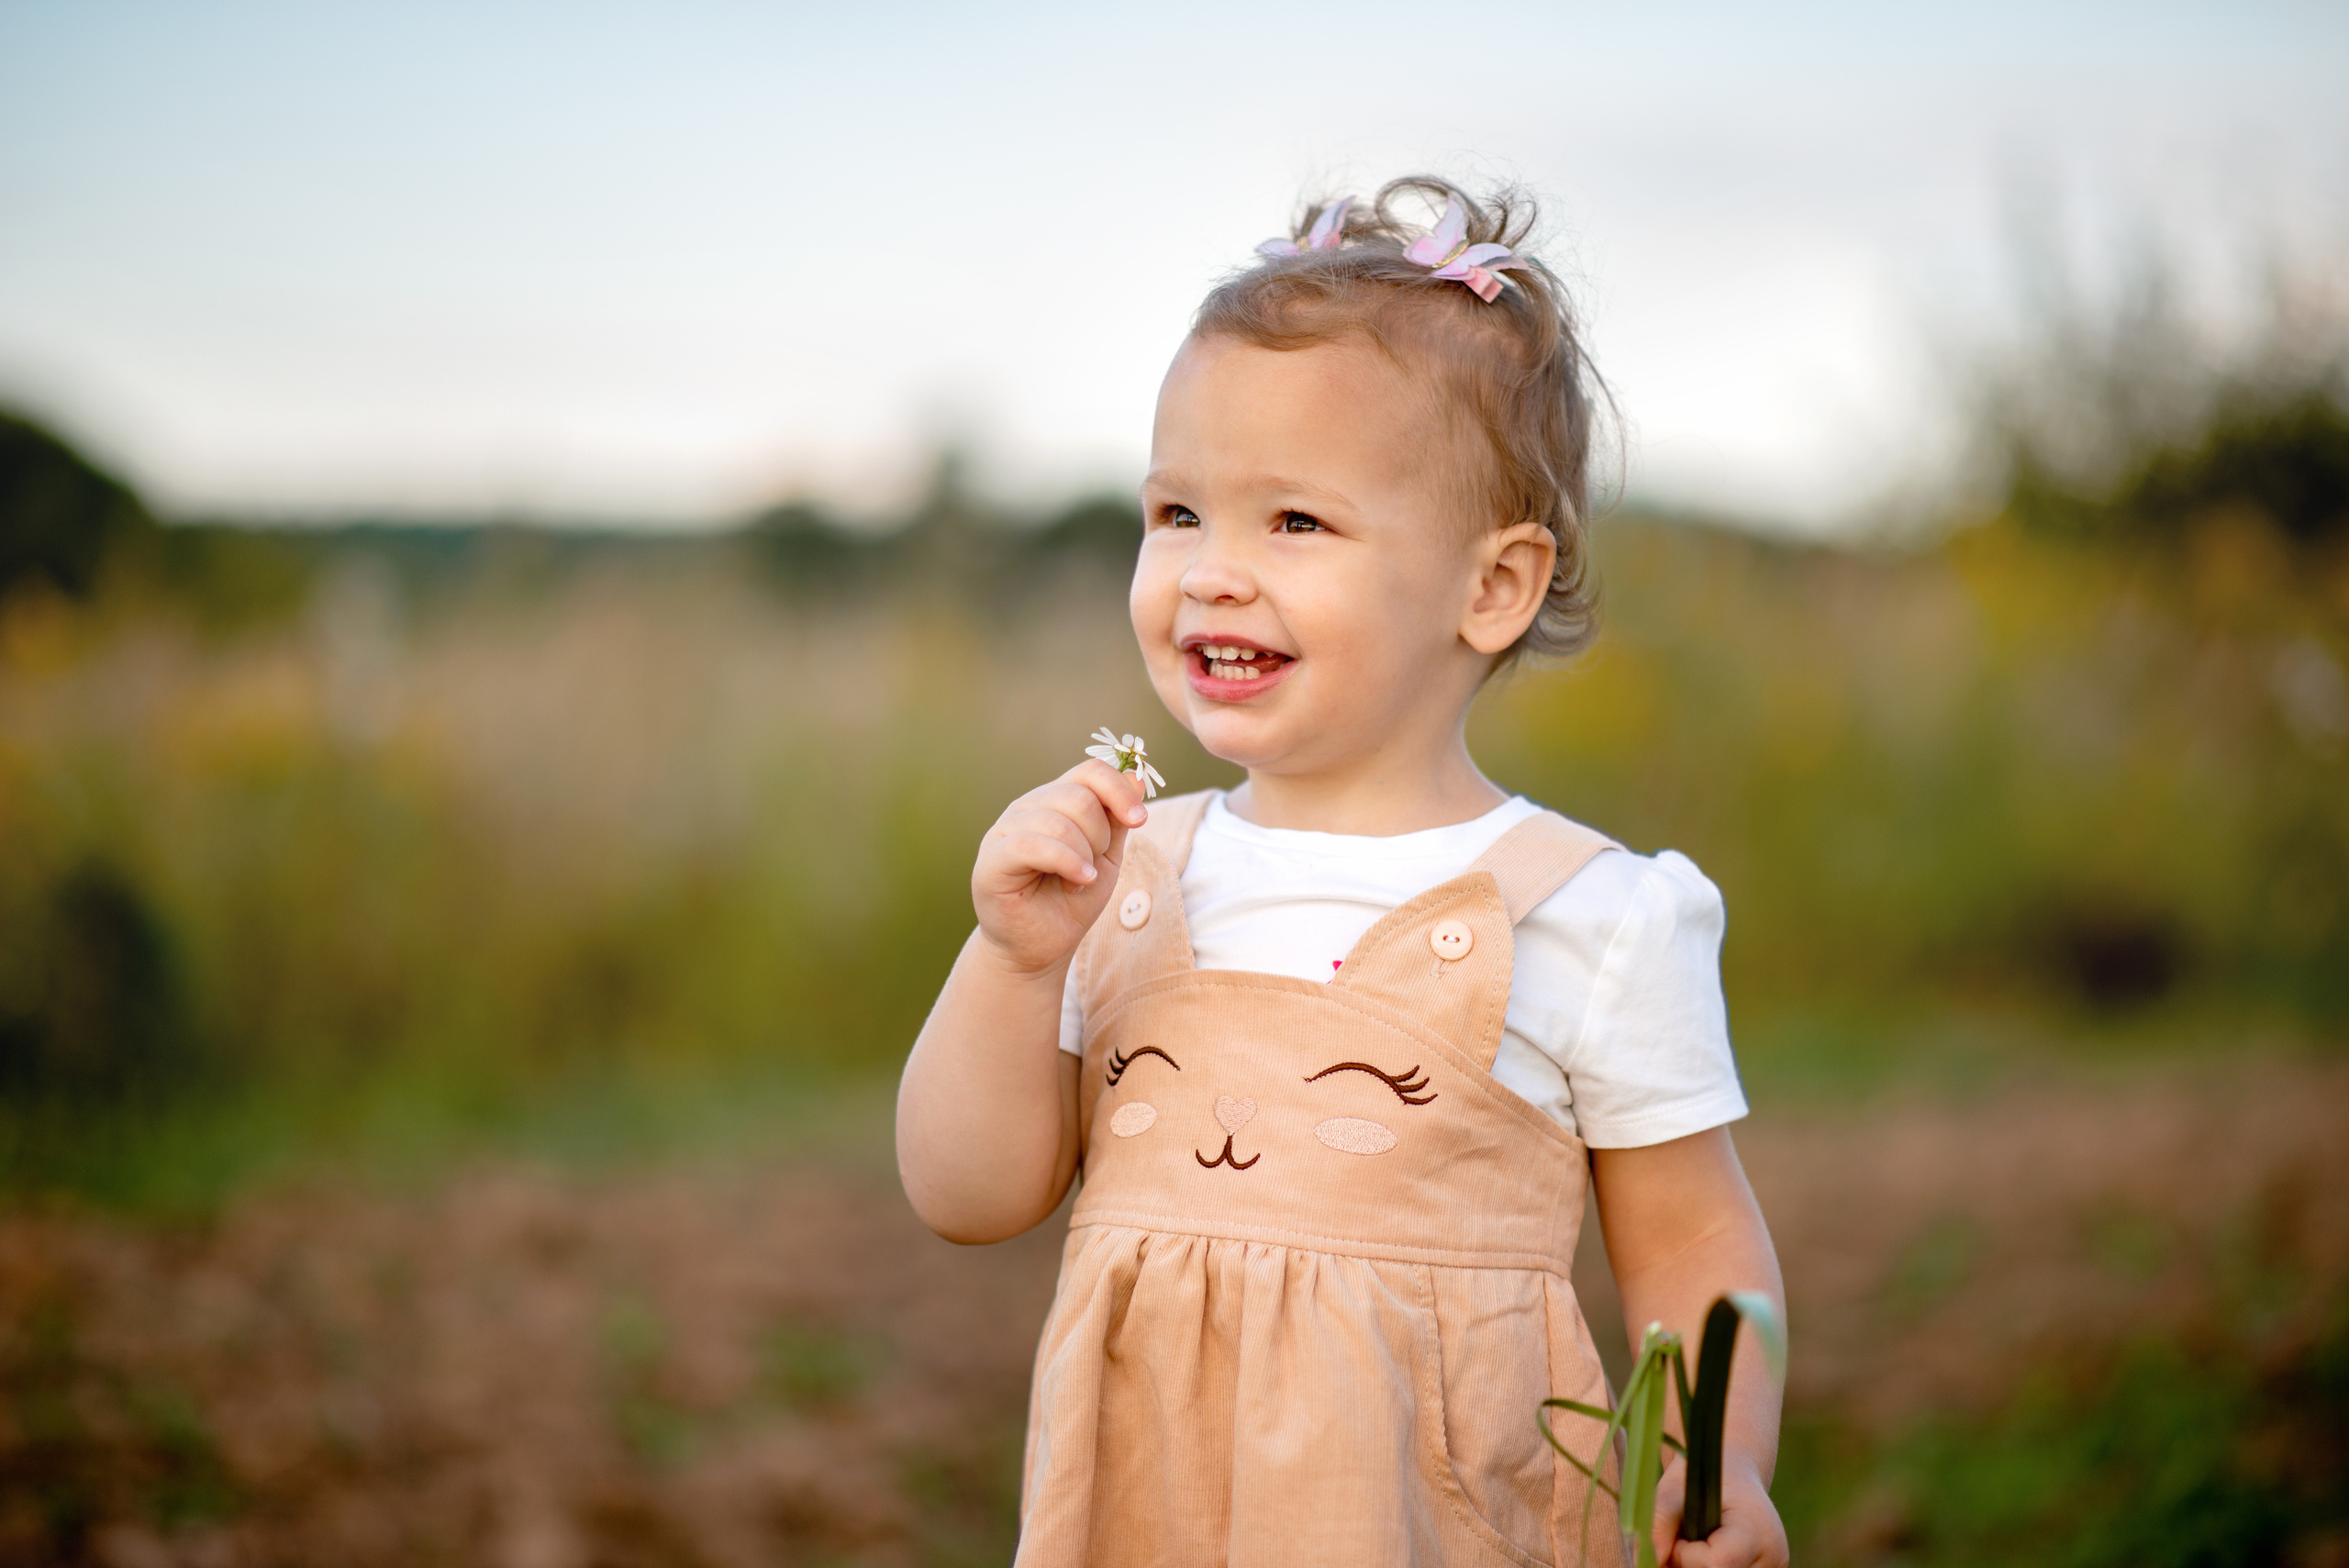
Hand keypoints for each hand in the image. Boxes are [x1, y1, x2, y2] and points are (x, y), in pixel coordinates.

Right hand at [971, 760, 1149, 973]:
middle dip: (1100, 836)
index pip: (1090, 771)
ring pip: (1058, 822)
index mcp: (1055, 800)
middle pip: (1079, 796)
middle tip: (1093, 867)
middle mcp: (1028, 807)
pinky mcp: (991, 858)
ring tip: (1080, 882)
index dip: (1120, 791)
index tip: (1139, 821)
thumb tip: (1135, 776)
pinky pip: (1032, 845)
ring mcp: (1005, 829)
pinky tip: (1077, 882)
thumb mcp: (1106, 857)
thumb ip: (1117, 818)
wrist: (1038, 948)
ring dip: (1083, 856)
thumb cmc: (1070, 901)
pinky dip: (1066, 862)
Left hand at [1652, 1454, 1787, 1567]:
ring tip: (1695, 1543)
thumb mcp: (1673, 1489)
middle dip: (1688, 1565)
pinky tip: (1705, 1554)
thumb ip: (1659, 1522)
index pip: (1717, 1563)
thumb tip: (1651, 1560)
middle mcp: (1771, 1558)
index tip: (1680, 1533)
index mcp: (1757, 1530)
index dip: (1686, 1555)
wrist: (1731, 1473)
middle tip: (1684, 1540)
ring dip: (1695, 1567)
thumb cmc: (1700, 1476)